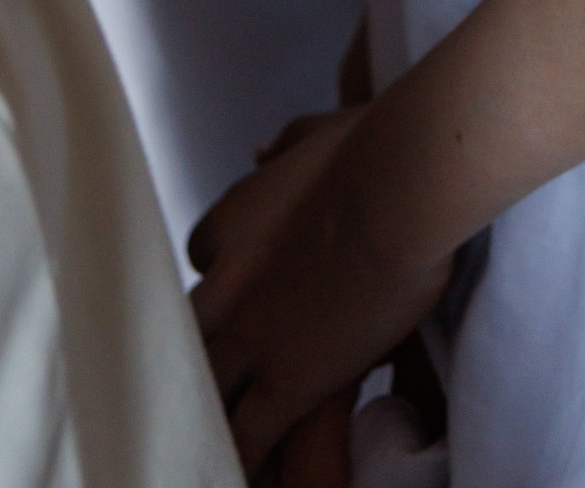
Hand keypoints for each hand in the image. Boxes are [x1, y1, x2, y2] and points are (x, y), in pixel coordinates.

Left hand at [191, 111, 454, 477]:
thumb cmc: (372, 148)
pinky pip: (249, 435)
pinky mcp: (287, 380)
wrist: (397, 191)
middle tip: (205, 379)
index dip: (222, 275)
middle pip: (188, 334)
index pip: (203, 258)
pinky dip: (242, 459)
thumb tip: (259, 151)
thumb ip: (282, 145)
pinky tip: (242, 476)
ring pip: (206, 393)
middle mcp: (227, 285)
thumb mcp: (317, 131)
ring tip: (202, 443)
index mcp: (232, 221)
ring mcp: (253, 337)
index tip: (245, 285)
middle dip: (197, 356)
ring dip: (207, 417)